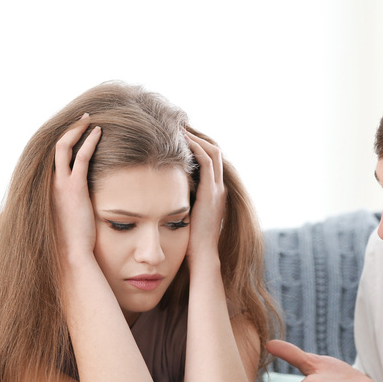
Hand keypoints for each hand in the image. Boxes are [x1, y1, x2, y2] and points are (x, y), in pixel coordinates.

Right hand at [53, 115, 101, 259]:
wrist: (68, 256)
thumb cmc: (68, 243)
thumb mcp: (63, 220)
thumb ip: (65, 206)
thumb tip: (74, 204)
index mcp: (43, 189)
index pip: (50, 157)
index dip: (62, 141)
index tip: (73, 132)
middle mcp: (47, 183)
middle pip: (54, 146)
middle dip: (68, 129)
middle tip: (81, 119)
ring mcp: (58, 184)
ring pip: (64, 146)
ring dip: (77, 130)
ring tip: (90, 119)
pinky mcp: (73, 188)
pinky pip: (81, 157)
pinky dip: (89, 141)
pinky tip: (99, 132)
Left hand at [185, 131, 225, 265]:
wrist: (202, 256)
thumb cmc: (190, 241)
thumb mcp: (185, 215)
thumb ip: (180, 202)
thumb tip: (163, 193)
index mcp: (214, 192)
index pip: (210, 159)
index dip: (196, 144)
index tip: (178, 136)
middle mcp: (219, 187)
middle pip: (214, 150)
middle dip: (197, 136)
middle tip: (178, 125)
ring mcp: (218, 188)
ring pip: (212, 151)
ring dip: (195, 137)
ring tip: (178, 128)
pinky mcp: (212, 191)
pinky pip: (207, 161)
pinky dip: (195, 148)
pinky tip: (180, 141)